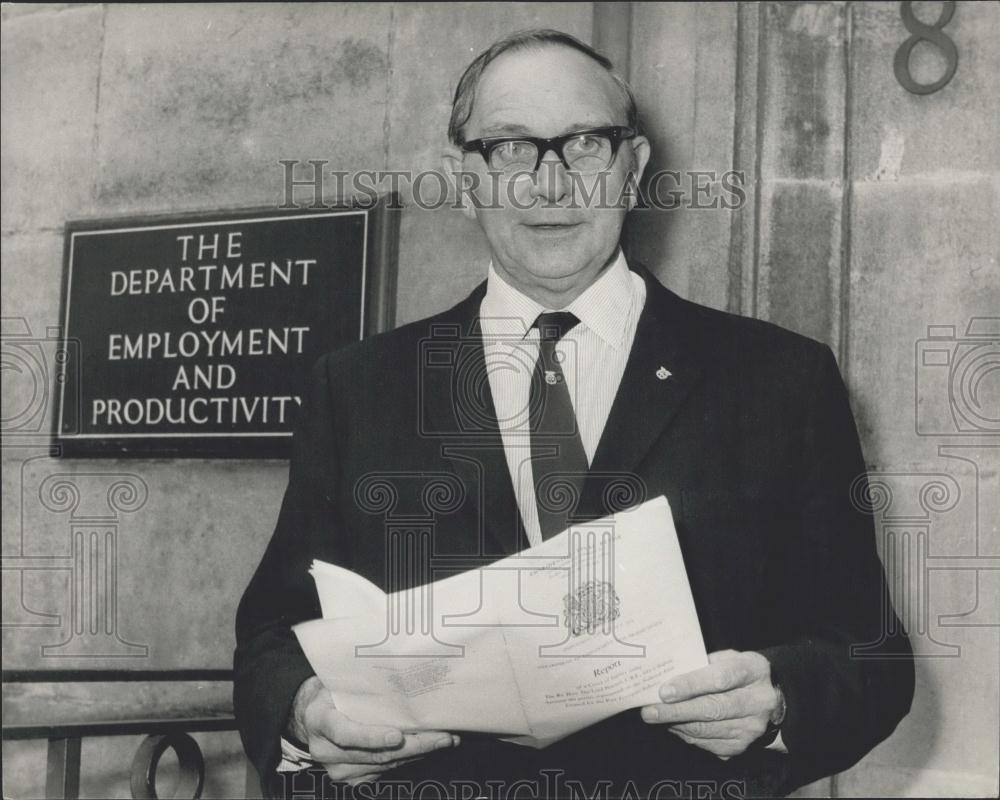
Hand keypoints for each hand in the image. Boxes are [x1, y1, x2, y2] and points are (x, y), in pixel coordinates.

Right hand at [289, 677, 458, 784]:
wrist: (311, 716)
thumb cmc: (330, 693)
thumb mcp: (338, 682)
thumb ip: (360, 685)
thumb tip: (400, 675)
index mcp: (319, 720)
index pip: (345, 734)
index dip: (372, 737)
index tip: (398, 736)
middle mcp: (325, 750)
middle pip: (374, 754)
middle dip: (413, 746)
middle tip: (442, 737)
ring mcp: (337, 769)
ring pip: (383, 765)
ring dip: (418, 754)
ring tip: (444, 740)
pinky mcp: (350, 778)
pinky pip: (384, 771)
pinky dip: (408, 760)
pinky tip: (427, 749)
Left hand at [640, 650, 783, 758]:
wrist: (772, 699)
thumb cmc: (740, 673)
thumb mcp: (728, 658)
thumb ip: (702, 664)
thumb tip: (667, 675)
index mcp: (753, 670)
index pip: (720, 679)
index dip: (690, 685)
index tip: (664, 691)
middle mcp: (758, 701)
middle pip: (712, 709)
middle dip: (676, 711)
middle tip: (650, 711)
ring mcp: (752, 727)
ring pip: (708, 730)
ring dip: (677, 724)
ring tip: (656, 717)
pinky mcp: (743, 745)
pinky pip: (708, 744)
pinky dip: (687, 735)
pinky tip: (674, 726)